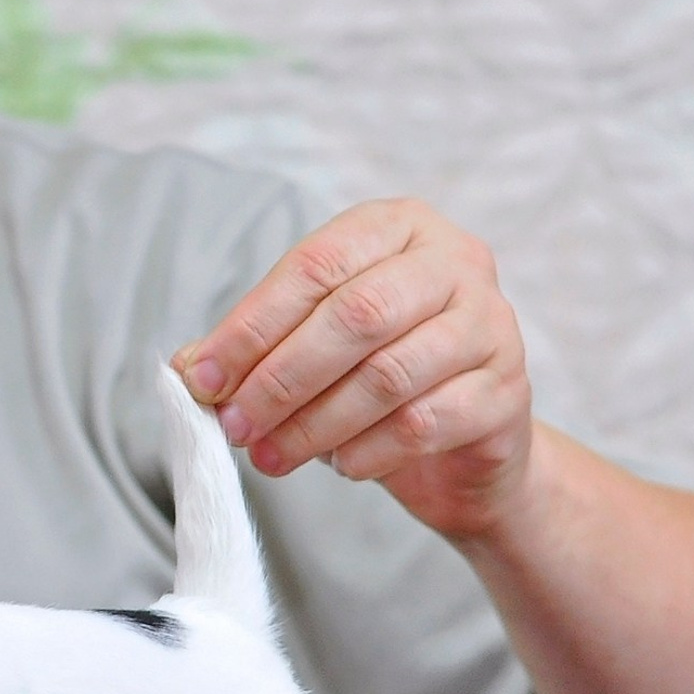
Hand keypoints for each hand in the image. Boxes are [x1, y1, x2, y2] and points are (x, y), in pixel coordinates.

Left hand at [174, 197, 536, 541]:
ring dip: (315, 424)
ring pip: (388, 374)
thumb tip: (187, 368)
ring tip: (270, 456)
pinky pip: (425, 423)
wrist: (464, 450)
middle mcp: (454, 261)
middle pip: (355, 315)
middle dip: (281, 378)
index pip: (314, 265)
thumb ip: (254, 350)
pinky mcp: (507, 391)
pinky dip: (368, 450)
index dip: (251, 326)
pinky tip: (338, 466)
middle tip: (235, 426)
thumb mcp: (311, 352)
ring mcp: (491, 323)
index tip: (203, 379)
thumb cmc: (377, 383)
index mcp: (396, 227)